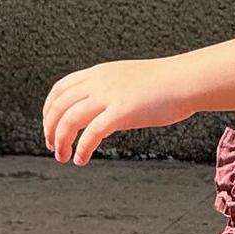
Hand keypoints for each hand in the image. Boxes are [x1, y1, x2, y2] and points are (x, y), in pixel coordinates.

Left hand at [42, 58, 195, 164]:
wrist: (186, 80)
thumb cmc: (164, 84)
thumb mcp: (127, 81)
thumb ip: (110, 93)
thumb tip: (102, 113)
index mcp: (98, 74)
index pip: (60, 89)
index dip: (48, 111)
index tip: (49, 127)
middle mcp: (98, 82)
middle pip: (59, 106)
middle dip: (50, 130)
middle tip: (53, 148)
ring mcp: (109, 96)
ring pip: (69, 120)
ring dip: (62, 141)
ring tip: (64, 157)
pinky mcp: (121, 112)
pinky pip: (92, 133)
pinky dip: (82, 148)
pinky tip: (82, 159)